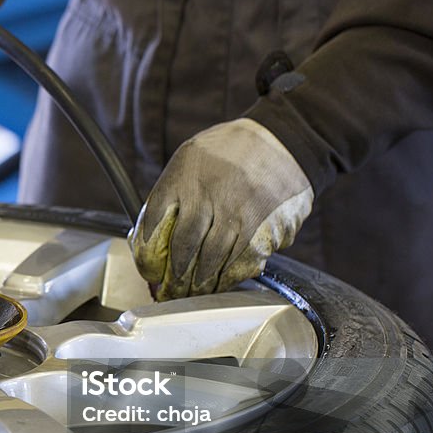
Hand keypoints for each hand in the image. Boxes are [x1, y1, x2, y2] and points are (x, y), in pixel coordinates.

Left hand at [131, 118, 313, 300]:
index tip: (150, 272)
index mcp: (183, 179)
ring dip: (199, 284)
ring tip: (192, 293)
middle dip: (175, 278)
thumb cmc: (229, 153)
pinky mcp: (265, 230)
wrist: (284, 140)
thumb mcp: (188, 161)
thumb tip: (149, 239)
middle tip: (170, 292)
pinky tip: (221, 282)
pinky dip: (228, 279)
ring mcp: (239, 215)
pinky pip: (241, 265)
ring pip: (212, 263)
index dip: (148, 258)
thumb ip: (169, 197)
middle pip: (183, 251)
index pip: (153, 228)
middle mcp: (209, 197)